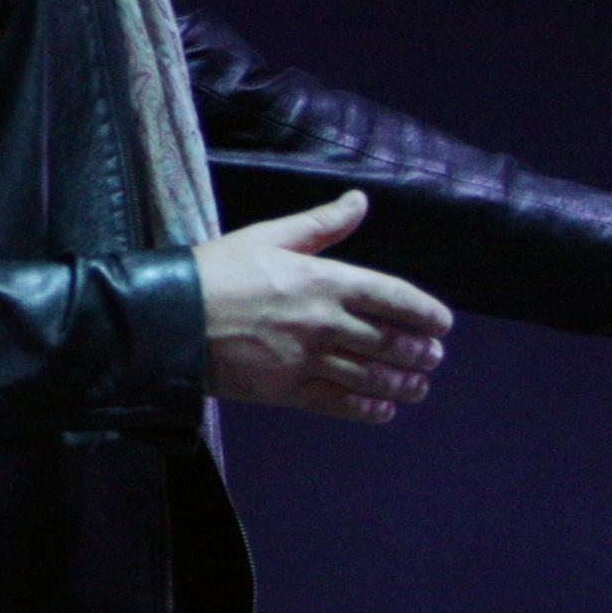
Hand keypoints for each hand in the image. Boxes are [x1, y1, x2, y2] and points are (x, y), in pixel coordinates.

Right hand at [194, 190, 454, 423]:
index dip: (425, 312)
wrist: (169, 319)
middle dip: (419, 352)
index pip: (394, 297)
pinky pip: (341, 404)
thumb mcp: (268, 236)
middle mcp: (324, 321)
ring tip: (418, 386)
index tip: (442, 324)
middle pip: (390, 341)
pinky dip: (369, 409)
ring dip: (403, 383)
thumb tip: (360, 202)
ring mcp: (307, 359)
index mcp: (324, 279)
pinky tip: (384, 410)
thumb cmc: (216, 272)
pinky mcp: (287, 391)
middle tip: (433, 358)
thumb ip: (320, 224)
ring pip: (372, 377)